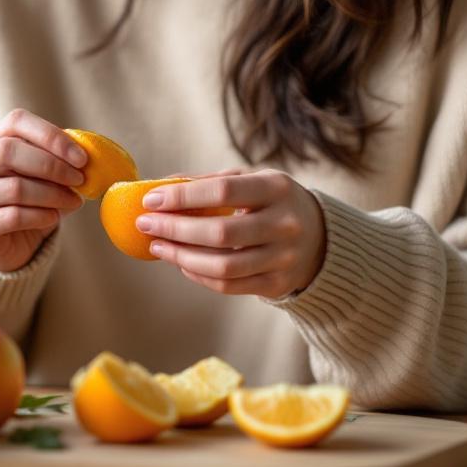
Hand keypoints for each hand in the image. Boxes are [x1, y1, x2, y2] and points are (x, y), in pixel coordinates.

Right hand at [0, 109, 87, 272]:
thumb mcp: (38, 170)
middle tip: (79, 179)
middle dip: (52, 166)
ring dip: (53, 194)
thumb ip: (56, 156)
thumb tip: (87, 154)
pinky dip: (42, 216)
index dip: (51, 136)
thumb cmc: (26, 197)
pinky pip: (14, 216)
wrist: (6, 240)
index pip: (16, 122)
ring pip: (15, 187)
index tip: (81, 157)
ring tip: (73, 201)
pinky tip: (54, 217)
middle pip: (8, 151)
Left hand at [135, 170, 326, 297]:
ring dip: (180, 257)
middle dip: (174, 229)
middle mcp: (284, 224)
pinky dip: (198, 275)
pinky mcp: (276, 284)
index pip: (222, 192)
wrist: (321, 237)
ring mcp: (283, 258)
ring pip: (221, 266)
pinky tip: (181, 263)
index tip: (151, 199)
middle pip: (219, 233)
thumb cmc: (272, 202)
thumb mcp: (252, 180)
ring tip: (157, 245)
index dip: (182, 196)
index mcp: (277, 188)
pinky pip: (228, 286)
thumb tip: (159, 186)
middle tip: (145, 224)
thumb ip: (210, 182)